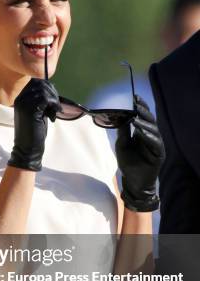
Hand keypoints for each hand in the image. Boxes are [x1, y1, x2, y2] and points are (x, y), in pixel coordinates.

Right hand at [8, 78, 60, 171]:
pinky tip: (54, 115)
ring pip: (44, 90)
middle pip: (40, 83)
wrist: (27, 149)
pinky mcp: (30, 110)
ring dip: (54, 100)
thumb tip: (51, 88)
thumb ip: (41, 101)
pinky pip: (46, 99)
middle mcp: (20, 99)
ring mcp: (24, 104)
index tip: (53, 101)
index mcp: (20, 98)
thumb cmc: (34, 132)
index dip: (48, 88)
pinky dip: (54, 105)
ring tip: (54, 112)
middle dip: (52, 93)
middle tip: (56, 106)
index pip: (35, 82)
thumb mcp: (37, 112)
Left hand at [115, 95, 164, 211]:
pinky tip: (141, 132)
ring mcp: (156, 145)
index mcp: (143, 133)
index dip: (140, 107)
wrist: (133, 182)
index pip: (143, 117)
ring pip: (153, 130)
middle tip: (136, 103)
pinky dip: (148, 136)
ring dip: (145, 123)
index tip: (134, 98)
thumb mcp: (122, 145)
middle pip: (150, 121)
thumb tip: (120, 116)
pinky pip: (155, 143)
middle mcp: (151, 137)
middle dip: (143, 111)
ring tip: (136, 117)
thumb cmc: (128, 164)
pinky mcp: (159, 154)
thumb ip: (123, 132)